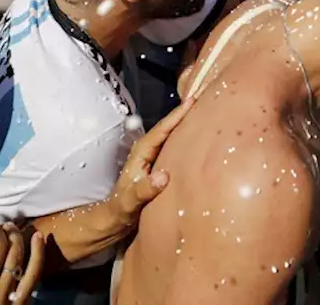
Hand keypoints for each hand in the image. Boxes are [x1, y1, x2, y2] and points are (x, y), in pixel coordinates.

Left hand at [105, 98, 192, 233]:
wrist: (114, 220)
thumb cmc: (120, 211)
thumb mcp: (130, 202)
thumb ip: (144, 190)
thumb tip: (164, 176)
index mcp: (140, 153)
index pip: (161, 130)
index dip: (176, 116)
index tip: (192, 102)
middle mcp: (147, 151)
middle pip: (168, 128)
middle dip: (184, 114)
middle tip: (205, 99)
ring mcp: (153, 158)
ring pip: (172, 136)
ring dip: (186, 124)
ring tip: (205, 113)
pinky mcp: (159, 166)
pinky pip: (175, 147)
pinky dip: (186, 139)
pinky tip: (198, 138)